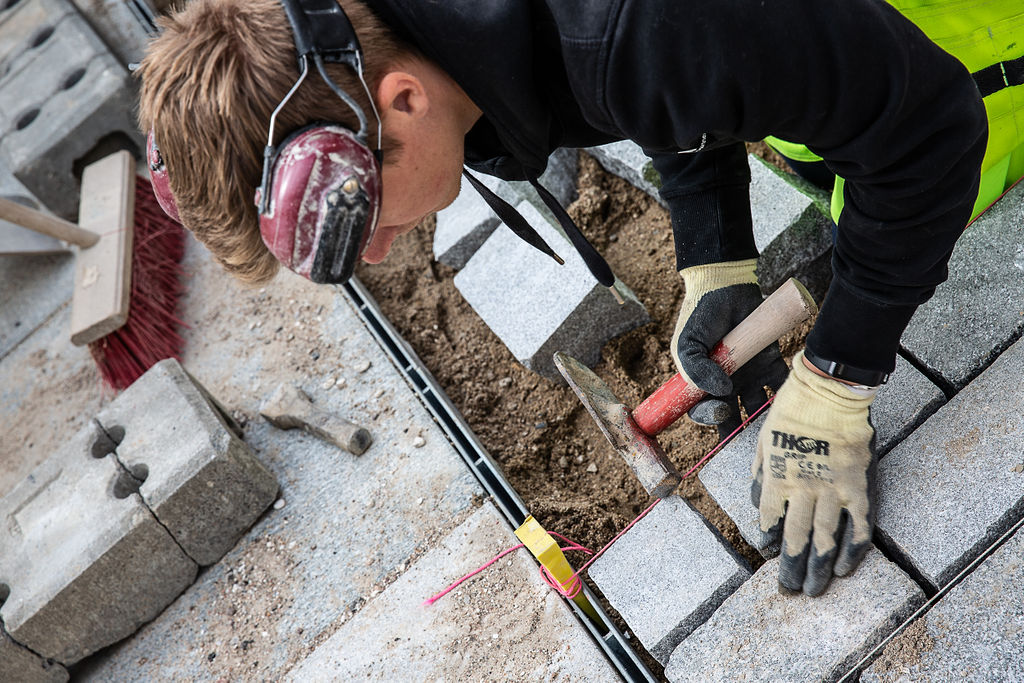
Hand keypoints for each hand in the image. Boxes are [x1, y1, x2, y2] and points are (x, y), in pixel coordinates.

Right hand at [672, 259, 788, 436]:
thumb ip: (696, 371)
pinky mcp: (769, 360)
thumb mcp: (687, 344)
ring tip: (772, 421)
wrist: (726, 284)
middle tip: (750, 433)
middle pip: (732, 414)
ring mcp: (748, 372)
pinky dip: (787, 393)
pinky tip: (790, 397)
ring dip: (764, 415)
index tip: (721, 410)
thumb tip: (722, 392)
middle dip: (740, 428)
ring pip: (757, 404)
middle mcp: (724, 381)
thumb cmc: (700, 315)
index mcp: (701, 381)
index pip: (703, 410)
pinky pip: (779, 382)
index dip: (711, 418)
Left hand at [752, 350, 877, 595]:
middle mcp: (803, 490)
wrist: (830, 392)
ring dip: (818, 569)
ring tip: (814, 591)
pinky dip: (851, 551)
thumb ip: (760, 474)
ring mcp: (833, 491)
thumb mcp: (762, 440)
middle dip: (790, 568)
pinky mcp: (860, 488)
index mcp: (776, 477)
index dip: (769, 539)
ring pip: (824, 540)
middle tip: (788, 591)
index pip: (769, 519)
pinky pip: (858, 527)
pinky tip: (844, 570)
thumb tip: (759, 503)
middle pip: (795, 538)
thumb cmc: (792, 411)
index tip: (769, 554)